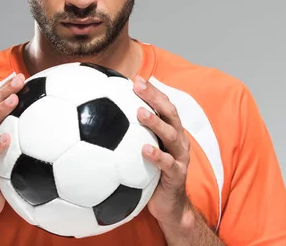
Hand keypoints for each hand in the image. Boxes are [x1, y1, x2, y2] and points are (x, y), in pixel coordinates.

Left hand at [133, 76, 192, 227]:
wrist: (170, 207)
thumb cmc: (152, 177)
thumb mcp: (143, 154)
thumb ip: (132, 137)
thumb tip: (105, 121)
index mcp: (171, 132)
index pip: (164, 105)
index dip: (152, 90)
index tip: (135, 77)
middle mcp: (178, 140)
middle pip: (170, 112)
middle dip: (154, 96)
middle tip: (138, 85)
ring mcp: (180, 157)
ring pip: (171, 135)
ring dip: (155, 122)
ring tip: (139, 112)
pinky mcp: (177, 175)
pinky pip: (167, 164)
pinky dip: (157, 156)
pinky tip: (143, 150)